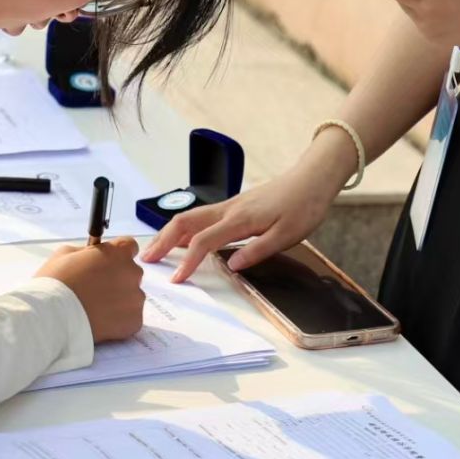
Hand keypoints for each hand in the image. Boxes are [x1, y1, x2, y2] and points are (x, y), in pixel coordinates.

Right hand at [36, 238, 144, 341]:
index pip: (129, 246)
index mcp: (118, 253)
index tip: (105, 264)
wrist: (54, 317)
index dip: (116, 255)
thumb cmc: (56, 282)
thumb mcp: (66, 254)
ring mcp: (135, 299)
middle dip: (117, 279)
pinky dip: (118, 320)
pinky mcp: (134, 321)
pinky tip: (100, 321)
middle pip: (131, 273)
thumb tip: (92, 257)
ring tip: (96, 309)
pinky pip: (130, 318)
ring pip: (132, 297)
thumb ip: (87, 252)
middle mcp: (132, 273)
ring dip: (119, 300)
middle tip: (95, 290)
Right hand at [141, 159, 339, 283]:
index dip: (188, 262)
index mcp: (241, 219)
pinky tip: (182, 238)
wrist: (313, 178)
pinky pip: (201, 216)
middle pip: (185, 222)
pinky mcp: (235, 205)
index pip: (204, 241)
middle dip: (163, 241)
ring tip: (156, 250)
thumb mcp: (287, 235)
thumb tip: (231, 266)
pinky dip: (185, 228)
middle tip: (146, 260)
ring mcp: (230, 205)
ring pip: (190, 217)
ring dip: (169, 233)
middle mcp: (229, 209)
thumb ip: (257, 251)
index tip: (177, 280)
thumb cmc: (304, 206)